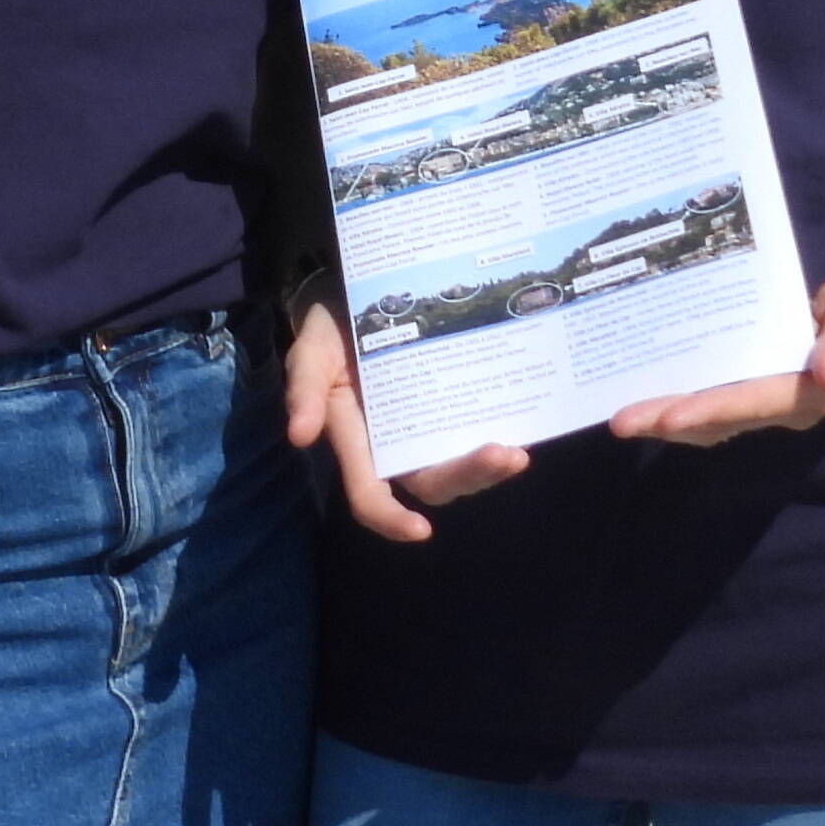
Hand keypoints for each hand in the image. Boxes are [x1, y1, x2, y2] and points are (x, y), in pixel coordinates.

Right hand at [283, 299, 531, 541]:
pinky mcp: (449, 403)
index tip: (421, 530)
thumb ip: (304, 391)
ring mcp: (426, 425)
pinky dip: (499, 437)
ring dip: (489, 467)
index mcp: (358, 442)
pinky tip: (526, 429)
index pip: (370, 495)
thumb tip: (298, 436)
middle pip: (431, 483)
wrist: (352, 295)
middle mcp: (396, 444)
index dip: (392, 519)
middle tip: (505, 457)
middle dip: (467, 478)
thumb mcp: (310, 356)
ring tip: (517, 453)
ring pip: (459, 465)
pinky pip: (475, 432)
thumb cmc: (328, 333)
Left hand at [606, 263, 824, 449]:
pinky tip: (652, 395)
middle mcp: (784, 406)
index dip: (707, 411)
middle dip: (669, 422)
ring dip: (669, 420)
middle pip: (720, 420)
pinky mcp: (762, 387)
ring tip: (623, 417)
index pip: (749, 404)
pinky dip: (684, 404)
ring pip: (713, 419)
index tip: (666, 418)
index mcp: (807, 392)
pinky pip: (718, 402)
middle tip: (619, 423)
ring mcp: (771, 400)